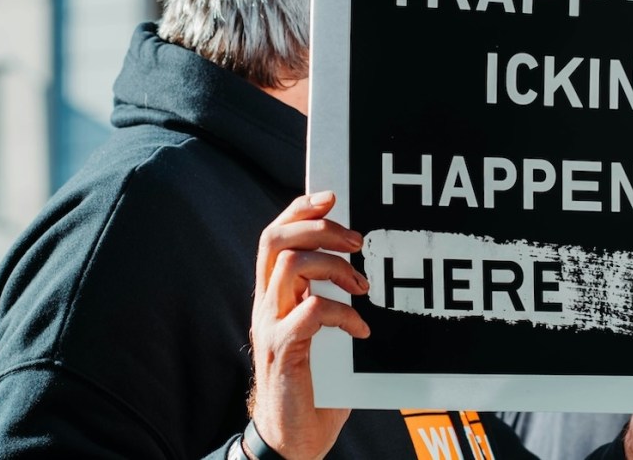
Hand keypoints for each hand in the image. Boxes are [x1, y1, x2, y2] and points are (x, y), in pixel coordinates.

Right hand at [247, 191, 369, 459]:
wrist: (292, 437)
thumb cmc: (316, 381)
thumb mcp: (321, 329)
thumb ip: (329, 295)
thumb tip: (367, 264)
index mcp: (274, 293)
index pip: (275, 235)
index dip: (300, 209)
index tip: (331, 197)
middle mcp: (266, 303)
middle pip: (276, 241)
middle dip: (319, 228)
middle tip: (358, 241)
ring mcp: (270, 326)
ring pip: (291, 268)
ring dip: (334, 268)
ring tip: (364, 287)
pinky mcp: (281, 352)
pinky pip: (309, 314)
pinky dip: (341, 314)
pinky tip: (361, 329)